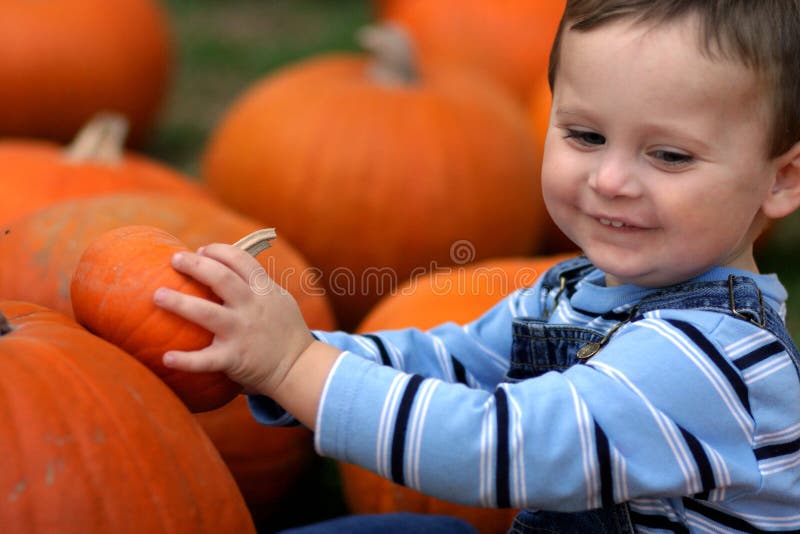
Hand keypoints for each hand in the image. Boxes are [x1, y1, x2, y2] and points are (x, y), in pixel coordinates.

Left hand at [153, 243, 313, 396]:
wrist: (299, 366)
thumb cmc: (285, 330)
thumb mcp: (279, 298)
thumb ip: (257, 282)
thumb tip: (226, 265)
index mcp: (263, 290)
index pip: (239, 259)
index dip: (217, 251)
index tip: (200, 251)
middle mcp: (252, 307)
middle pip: (220, 278)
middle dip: (195, 265)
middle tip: (174, 259)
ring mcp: (242, 332)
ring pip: (207, 313)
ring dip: (179, 303)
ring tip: (157, 295)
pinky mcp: (234, 358)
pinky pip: (206, 360)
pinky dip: (186, 360)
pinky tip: (165, 357)